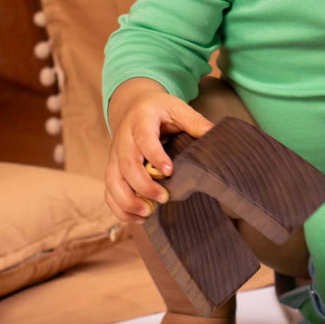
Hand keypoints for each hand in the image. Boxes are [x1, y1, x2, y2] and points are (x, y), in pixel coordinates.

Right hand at [103, 78, 213, 222]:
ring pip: (113, 181)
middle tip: (164, 198)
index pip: (144, 139)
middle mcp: (123, 139)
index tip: (169, 171)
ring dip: (127, 201)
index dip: (155, 156)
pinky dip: (119, 208)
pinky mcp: (112, 169)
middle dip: (143, 185)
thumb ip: (194, 121)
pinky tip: (139, 217)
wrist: (133, 106)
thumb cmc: (159, 109)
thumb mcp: (177, 108)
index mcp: (141, 121)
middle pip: (127, 165)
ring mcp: (115, 155)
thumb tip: (215, 133)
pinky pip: (109, 192)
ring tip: (147, 213)